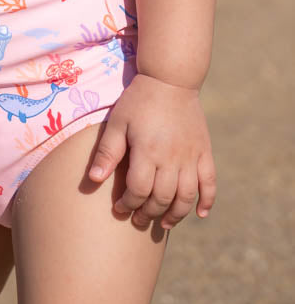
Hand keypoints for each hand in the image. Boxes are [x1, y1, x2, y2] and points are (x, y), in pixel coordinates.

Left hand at [88, 73, 215, 229]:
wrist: (170, 79)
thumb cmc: (139, 100)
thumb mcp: (118, 122)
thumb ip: (107, 152)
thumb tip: (94, 180)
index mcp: (148, 151)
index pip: (139, 190)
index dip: (128, 204)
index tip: (119, 208)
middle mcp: (172, 158)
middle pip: (162, 198)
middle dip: (148, 213)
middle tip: (138, 219)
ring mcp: (191, 156)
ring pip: (187, 196)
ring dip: (176, 215)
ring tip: (164, 224)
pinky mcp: (204, 152)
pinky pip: (210, 182)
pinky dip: (207, 201)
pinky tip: (199, 214)